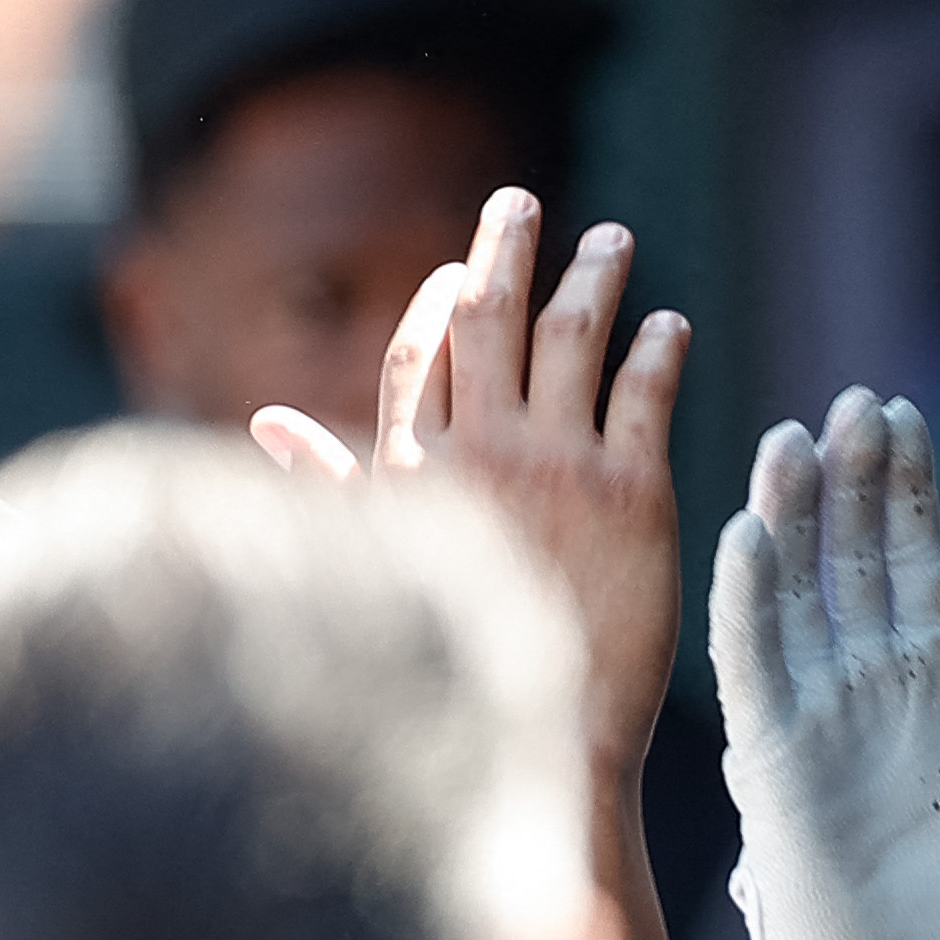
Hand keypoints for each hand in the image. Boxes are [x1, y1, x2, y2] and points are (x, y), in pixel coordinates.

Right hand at [252, 187, 687, 765]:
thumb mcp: (384, 568)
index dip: (438, 303)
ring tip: (614, 239)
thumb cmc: (462, 670)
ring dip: (593, 278)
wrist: (552, 736)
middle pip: (491, 320)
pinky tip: (671, 325)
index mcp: (416, 470)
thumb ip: (334, 485)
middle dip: (506, 251)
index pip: (419, 353)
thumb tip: (268, 424)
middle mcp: (482, 452)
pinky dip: (659, 349)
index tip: (458, 271)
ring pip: (574, 338)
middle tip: (522, 203)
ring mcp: (560, 466)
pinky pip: (646, 392)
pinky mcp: (635, 493)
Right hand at [710, 387, 939, 939]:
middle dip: (851, 479)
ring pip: (794, 591)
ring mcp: (816, 710)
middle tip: (855, 403)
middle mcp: (865, 678)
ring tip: (794, 439)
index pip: (912, 557)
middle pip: (850, 554)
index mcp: (932, 675)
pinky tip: (746, 534)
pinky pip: (755, 663)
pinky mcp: (775, 754)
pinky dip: (748, 601)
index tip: (901, 411)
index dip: (904, 487)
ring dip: (790, 516)